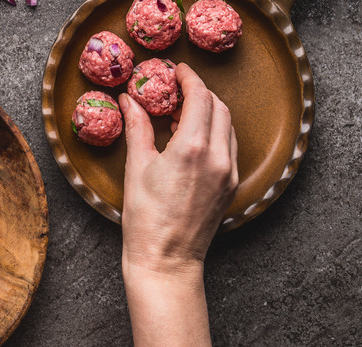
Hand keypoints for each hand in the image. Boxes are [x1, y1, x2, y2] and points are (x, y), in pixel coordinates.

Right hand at [118, 63, 237, 273]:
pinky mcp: (231, 185)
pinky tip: (192, 140)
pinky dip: (214, 133)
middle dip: (200, 92)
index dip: (188, 78)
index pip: (199, 97)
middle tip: (177, 90)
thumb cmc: (146, 220)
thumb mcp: (136, 168)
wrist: (166, 260)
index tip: (177, 71)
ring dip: (209, 112)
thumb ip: (137, 128)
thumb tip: (130, 102)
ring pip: (227, 126)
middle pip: (218, 107)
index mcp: (190, 149)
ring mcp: (228, 172)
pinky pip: (229, 147)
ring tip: (181, 115)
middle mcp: (217, 157)